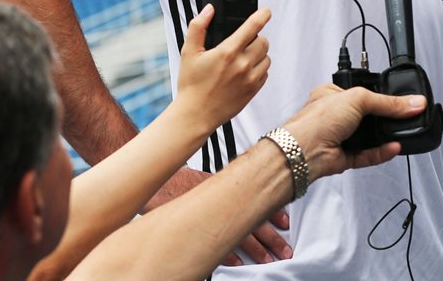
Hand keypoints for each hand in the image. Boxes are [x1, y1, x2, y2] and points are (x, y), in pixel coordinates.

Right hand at [146, 165, 292, 265]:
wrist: (157, 182)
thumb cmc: (183, 182)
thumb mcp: (209, 178)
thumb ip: (228, 185)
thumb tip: (247, 191)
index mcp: (230, 188)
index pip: (257, 200)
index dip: (273, 213)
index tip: (285, 224)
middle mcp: (225, 201)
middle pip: (254, 222)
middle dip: (271, 238)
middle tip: (285, 250)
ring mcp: (212, 216)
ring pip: (240, 235)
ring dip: (256, 250)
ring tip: (269, 260)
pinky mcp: (199, 228)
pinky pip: (217, 246)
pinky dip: (229, 256)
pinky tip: (239, 263)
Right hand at [176, 5, 270, 130]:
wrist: (196, 115)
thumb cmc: (191, 84)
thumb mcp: (188, 53)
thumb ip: (198, 27)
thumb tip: (209, 10)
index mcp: (228, 52)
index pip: (253, 27)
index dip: (262, 15)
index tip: (266, 11)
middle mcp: (243, 64)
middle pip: (264, 41)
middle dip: (255, 38)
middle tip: (242, 43)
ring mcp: (250, 79)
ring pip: (266, 57)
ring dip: (258, 54)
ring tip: (242, 59)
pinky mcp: (254, 90)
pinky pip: (265, 73)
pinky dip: (258, 69)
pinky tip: (243, 72)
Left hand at [284, 84, 425, 179]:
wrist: (304, 152)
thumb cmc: (317, 120)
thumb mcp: (358, 99)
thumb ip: (388, 102)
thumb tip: (413, 102)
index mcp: (333, 94)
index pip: (364, 91)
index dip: (381, 94)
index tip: (402, 99)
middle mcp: (336, 116)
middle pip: (368, 115)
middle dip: (384, 118)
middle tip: (406, 116)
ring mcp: (340, 137)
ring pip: (369, 137)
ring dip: (385, 136)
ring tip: (403, 131)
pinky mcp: (344, 157)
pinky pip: (368, 155)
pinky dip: (382, 152)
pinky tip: (394, 147)